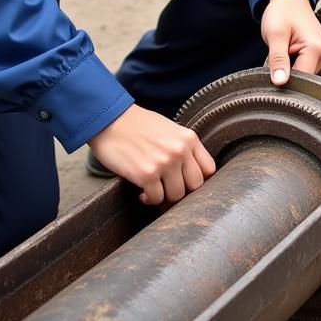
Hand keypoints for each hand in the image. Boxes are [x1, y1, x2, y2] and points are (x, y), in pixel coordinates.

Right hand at [88, 104, 215, 205]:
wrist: (110, 121)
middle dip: (182, 190)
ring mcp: (164, 163)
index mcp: (189, 138)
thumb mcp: (170, 130)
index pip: (209, 169)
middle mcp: (180, 150)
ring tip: (154, 188)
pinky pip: (156, 198)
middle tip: (168, 188)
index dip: (197, 179)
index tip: (186, 182)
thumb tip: (191, 172)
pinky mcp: (146, 174)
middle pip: (195, 186)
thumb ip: (184, 147)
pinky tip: (142, 191)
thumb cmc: (139, 125)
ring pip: (176, 195)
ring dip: (164, 196)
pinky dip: (149, 199)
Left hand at [261, 0, 320, 83]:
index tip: (273, 71)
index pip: (301, 78)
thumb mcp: (275, 34)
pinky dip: (297, 64)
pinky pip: (309, 68)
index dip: (285, 79)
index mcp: (317, 47)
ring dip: (293, 68)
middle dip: (289, 73)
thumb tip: (280, 82)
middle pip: (305, 78)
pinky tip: (292, 53)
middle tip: (280, 55)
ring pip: (307, 75)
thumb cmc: (283, 12)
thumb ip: (278, 60)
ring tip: (287, 51)